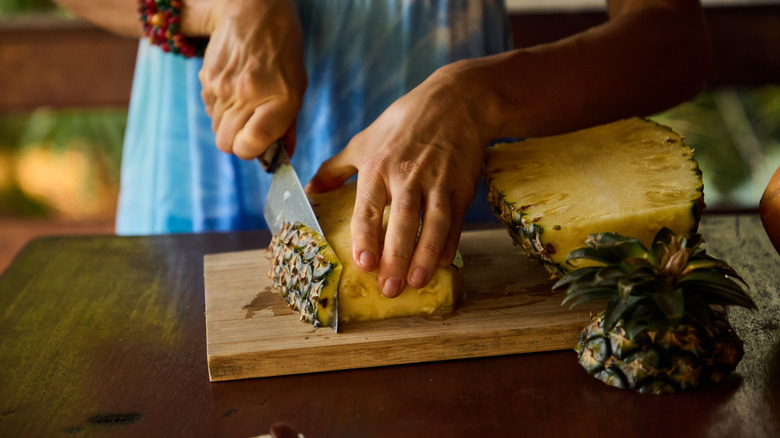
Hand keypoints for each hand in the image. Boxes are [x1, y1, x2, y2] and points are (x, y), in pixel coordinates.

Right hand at [196, 0, 305, 158]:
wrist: (255, 12)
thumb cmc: (283, 53)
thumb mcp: (297, 89)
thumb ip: (288, 126)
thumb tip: (282, 157)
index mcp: (277, 99)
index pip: (248, 145)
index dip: (251, 152)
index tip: (258, 146)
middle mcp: (246, 94)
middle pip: (226, 143)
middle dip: (238, 142)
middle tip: (251, 128)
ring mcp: (222, 86)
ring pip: (216, 128)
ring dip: (229, 124)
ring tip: (245, 103)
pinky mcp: (206, 78)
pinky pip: (208, 109)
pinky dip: (219, 108)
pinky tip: (233, 89)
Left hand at [306, 65, 494, 296]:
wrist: (456, 102)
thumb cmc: (403, 123)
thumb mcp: (364, 140)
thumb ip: (335, 169)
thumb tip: (308, 191)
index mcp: (378, 166)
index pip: (369, 208)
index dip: (366, 238)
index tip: (364, 264)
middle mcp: (407, 175)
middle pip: (402, 221)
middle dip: (396, 257)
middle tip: (389, 288)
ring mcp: (438, 181)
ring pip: (433, 223)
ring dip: (425, 255)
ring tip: (416, 282)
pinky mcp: (462, 185)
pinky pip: (455, 219)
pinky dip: (450, 243)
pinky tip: (443, 263)